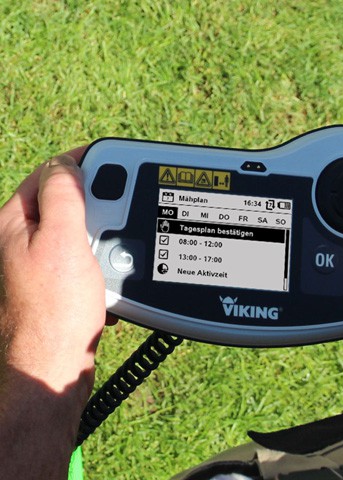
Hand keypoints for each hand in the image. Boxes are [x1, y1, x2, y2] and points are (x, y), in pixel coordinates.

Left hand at [0, 149, 106, 477]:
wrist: (55, 364)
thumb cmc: (55, 310)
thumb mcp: (61, 242)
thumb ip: (63, 197)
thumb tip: (67, 165)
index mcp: (16, 223)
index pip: (49, 175)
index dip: (81, 163)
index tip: (111, 159)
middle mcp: (25, 239)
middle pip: (67, 201)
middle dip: (98, 205)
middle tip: (118, 213)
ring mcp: (43, 260)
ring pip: (82, 230)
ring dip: (103, 236)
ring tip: (113, 252)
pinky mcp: (61, 279)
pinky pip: (87, 255)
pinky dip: (102, 258)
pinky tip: (108, 273)